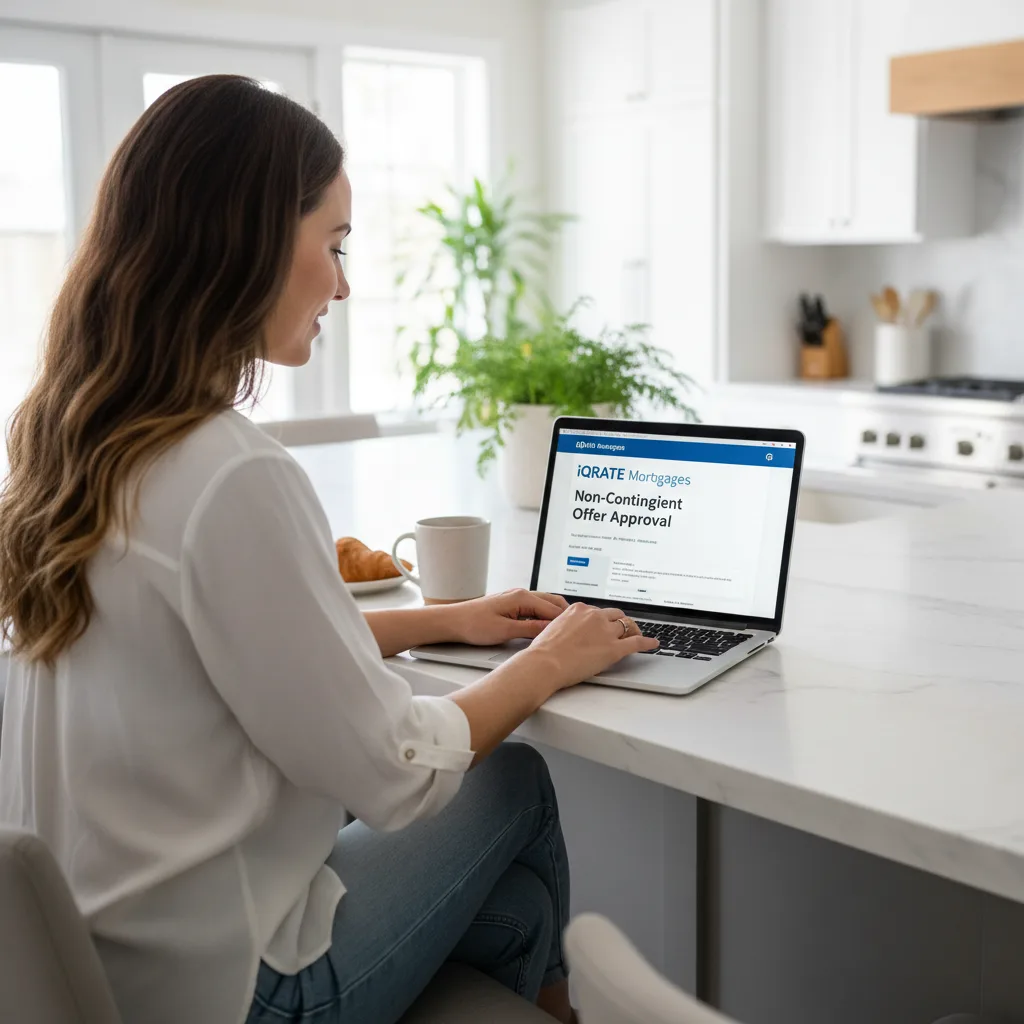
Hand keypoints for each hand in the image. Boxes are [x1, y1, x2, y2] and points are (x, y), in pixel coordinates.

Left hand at [446, 589, 569, 646]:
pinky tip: (547, 627)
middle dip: (566, 616)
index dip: (566, 622)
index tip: (578, 632)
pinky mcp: (511, 604)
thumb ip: (530, 629)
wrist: (453, 621)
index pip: (553, 609)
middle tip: (578, 631)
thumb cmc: (474, 624)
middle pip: (553, 602)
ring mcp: (516, 598)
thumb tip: (551, 630)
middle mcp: (521, 594)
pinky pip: (535, 608)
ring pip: (544, 604)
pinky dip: (544, 616)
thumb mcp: (505, 631)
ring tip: (566, 630)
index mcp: (521, 597)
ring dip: (555, 615)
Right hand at [521, 603, 658, 691]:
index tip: (604, 624)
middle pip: (615, 615)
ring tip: (636, 636)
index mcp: (579, 609)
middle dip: (619, 622)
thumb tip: (568, 631)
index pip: (598, 611)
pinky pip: (636, 642)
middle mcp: (595, 616)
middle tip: (622, 629)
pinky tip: (653, 644)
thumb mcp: (553, 627)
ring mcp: (606, 632)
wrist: (545, 662)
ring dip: (631, 631)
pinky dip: (647, 642)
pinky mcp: (614, 648)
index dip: (602, 619)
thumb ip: (566, 625)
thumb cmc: (544, 650)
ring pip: (626, 626)